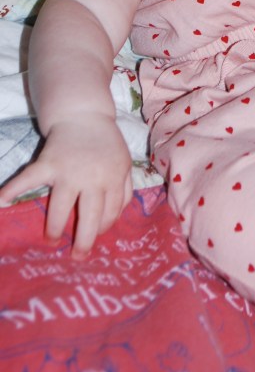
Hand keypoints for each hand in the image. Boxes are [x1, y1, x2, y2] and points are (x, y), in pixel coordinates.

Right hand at [0, 116, 132, 257]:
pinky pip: (29, 179)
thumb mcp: (124, 164)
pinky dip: (13, 190)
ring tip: (52, 239)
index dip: (103, 227)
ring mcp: (68, 171)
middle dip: (84, 240)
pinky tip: (1, 202)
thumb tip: (116, 218)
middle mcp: (92, 177)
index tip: (95, 235)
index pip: (111, 212)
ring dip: (55, 226)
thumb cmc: (106, 143)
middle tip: (78, 256)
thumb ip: (125, 190)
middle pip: (90, 215)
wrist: (84, 115)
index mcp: (113, 177)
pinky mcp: (48, 163)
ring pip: (61, 206)